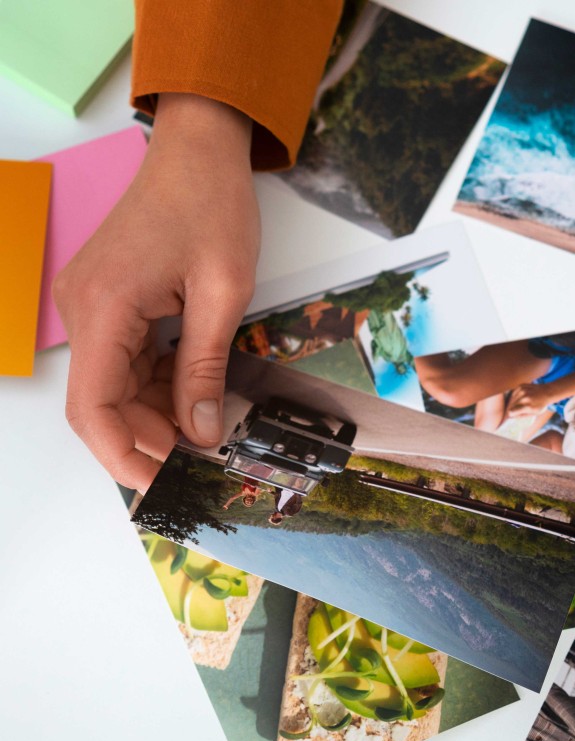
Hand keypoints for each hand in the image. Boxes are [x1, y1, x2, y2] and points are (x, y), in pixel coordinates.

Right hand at [54, 94, 259, 492]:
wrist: (198, 152)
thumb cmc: (212, 206)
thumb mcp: (222, 293)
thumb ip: (205, 367)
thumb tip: (202, 431)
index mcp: (103, 308)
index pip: (93, 407)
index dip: (123, 456)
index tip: (161, 484)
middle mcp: (83, 309)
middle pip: (102, 402)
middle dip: (147, 438)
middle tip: (199, 461)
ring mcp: (92, 304)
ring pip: (115, 384)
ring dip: (155, 413)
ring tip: (205, 430)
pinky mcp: (109, 301)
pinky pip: (126, 360)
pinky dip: (156, 384)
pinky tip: (193, 394)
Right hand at [505, 383, 552, 417]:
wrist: (547, 392)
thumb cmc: (541, 405)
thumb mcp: (534, 413)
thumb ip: (522, 416)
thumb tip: (511, 416)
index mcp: (528, 406)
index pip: (511, 412)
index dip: (511, 414)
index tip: (512, 415)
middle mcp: (524, 398)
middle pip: (510, 406)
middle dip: (512, 409)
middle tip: (515, 410)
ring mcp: (522, 391)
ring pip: (511, 400)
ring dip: (513, 403)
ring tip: (520, 404)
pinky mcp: (521, 386)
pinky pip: (513, 394)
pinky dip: (515, 397)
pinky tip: (521, 397)